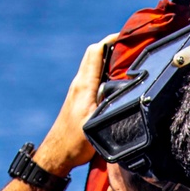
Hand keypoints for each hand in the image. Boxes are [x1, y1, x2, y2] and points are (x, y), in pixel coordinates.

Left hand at [36, 36, 116, 175]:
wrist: (58, 153)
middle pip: (94, 55)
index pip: (96, 53)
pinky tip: (115, 81)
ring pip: (93, 65)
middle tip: (131, 46)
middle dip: (111, 46)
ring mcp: (78, 90)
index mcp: (84, 85)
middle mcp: (79, 83)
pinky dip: (104, 72)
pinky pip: (93, 77)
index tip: (127, 37)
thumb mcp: (96, 124)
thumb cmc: (75, 142)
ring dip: (108, 59)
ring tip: (127, 60)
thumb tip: (124, 91)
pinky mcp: (79, 98)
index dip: (110, 41)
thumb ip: (109, 106)